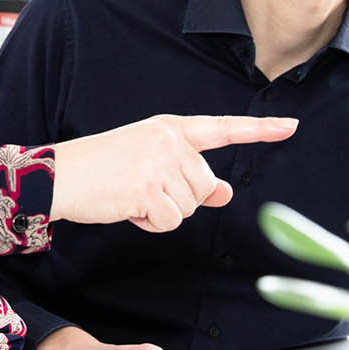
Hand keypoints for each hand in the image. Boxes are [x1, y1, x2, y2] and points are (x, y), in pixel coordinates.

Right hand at [50, 114, 297, 231]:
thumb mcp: (150, 164)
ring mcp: (159, 163)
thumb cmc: (103, 170)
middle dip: (181, 198)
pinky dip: (151, 224)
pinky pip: (170, 221)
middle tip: (143, 189)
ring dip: (163, 212)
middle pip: (206, 185)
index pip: (222, 128)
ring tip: (131, 195)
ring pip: (190, 207)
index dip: (259, 129)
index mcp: (170, 128)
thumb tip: (226, 192)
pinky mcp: (148, 188)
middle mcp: (169, 141)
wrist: (58, 176)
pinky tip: (128, 207)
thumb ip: (190, 176)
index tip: (290, 126)